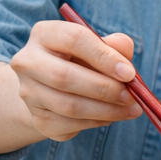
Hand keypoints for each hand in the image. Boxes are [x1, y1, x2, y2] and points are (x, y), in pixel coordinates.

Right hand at [10, 20, 140, 141]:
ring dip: (106, 110)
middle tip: (132, 96)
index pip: (74, 39)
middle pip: (65, 77)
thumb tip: (126, 55)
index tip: (129, 73)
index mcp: (45, 34)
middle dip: (105, 89)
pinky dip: (97, 122)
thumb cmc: (81, 60)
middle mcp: (28, 62)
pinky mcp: (38, 119)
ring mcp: (29, 93)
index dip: (104, 57)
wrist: (52, 88)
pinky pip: (71, 125)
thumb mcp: (97, 46)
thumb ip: (114, 46)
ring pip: (69, 106)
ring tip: (131, 109)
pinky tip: (112, 116)